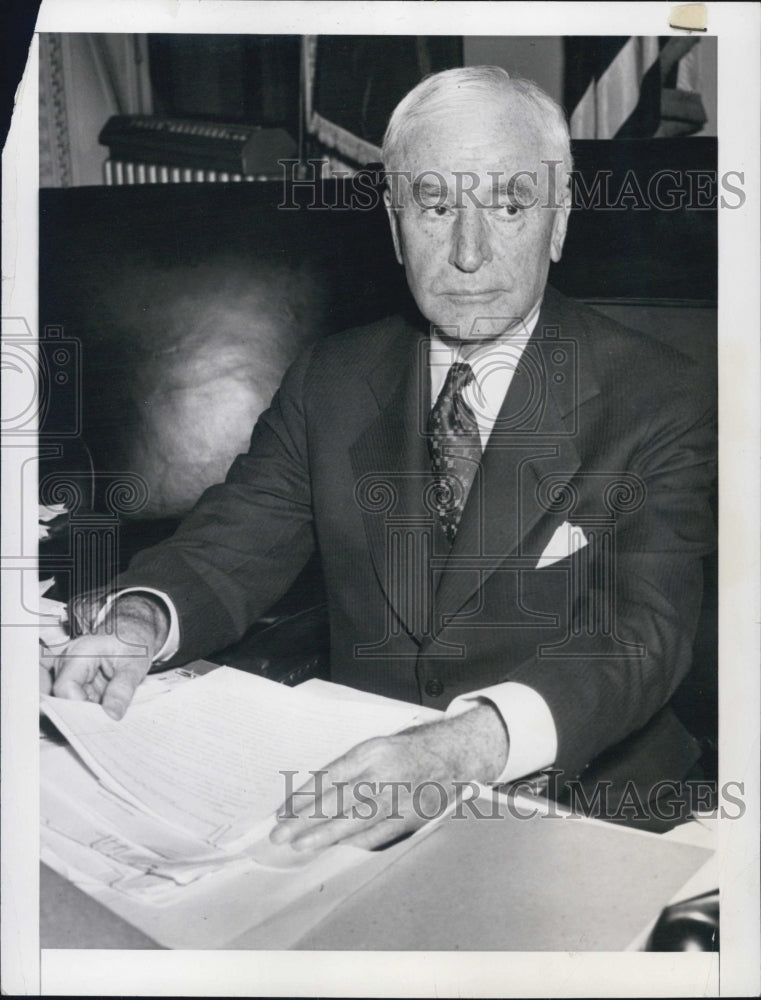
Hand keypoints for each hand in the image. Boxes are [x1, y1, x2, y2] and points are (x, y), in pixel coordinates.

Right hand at [42, 594, 168, 719]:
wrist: (133, 633)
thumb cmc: (133, 642)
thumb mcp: (135, 663)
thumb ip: (123, 688)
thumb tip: (112, 715)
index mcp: (80, 652)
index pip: (65, 686)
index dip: (78, 707)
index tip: (100, 720)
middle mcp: (68, 663)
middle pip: (65, 697)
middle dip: (85, 714)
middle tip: (108, 725)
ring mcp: (70, 674)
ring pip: (72, 703)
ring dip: (90, 713)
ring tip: (111, 717)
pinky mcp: (76, 683)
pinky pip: (80, 702)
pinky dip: (93, 710)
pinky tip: (107, 712)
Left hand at [269, 704, 507, 851]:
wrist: (452, 755)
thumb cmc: (406, 751)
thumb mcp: (374, 748)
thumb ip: (348, 769)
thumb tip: (311, 796)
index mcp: (372, 751)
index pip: (329, 776)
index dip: (304, 796)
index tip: (282, 812)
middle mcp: (384, 774)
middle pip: (338, 801)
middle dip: (305, 820)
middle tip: (279, 834)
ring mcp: (398, 798)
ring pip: (355, 821)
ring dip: (325, 836)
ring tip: (300, 845)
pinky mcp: (411, 818)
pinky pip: (377, 834)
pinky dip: (354, 843)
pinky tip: (336, 848)